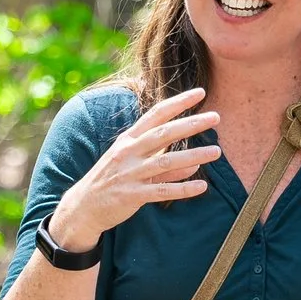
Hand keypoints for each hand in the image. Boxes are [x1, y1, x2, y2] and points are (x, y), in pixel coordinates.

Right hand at [48, 88, 220, 252]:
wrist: (83, 206)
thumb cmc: (111, 181)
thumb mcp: (135, 164)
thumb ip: (165, 162)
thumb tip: (195, 163)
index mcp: (128, 139)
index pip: (156, 114)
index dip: (178, 103)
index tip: (200, 92)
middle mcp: (128, 152)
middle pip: (163, 134)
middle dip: (191, 124)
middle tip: (216, 116)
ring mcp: (129, 174)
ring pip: (165, 162)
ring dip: (193, 156)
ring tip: (216, 152)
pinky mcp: (131, 195)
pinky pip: (160, 191)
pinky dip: (182, 189)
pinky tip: (201, 187)